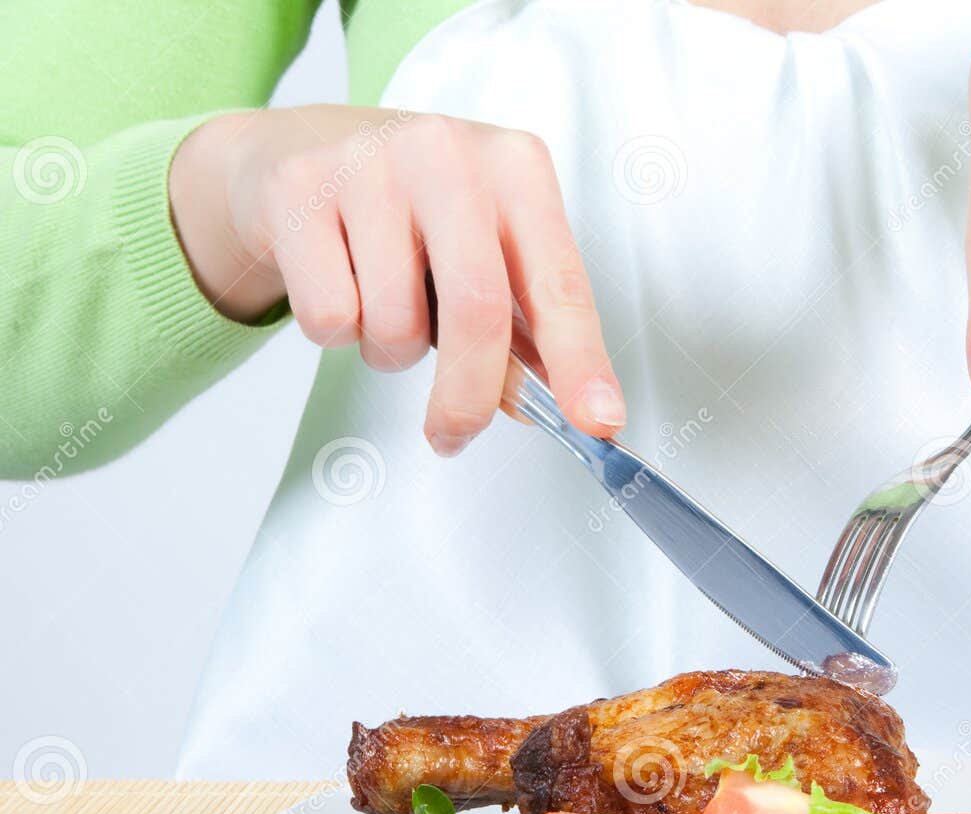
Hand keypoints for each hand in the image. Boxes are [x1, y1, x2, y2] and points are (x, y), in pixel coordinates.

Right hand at [170, 106, 623, 453]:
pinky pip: (330, 316)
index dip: (581, 362)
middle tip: (454, 436)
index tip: (600, 421)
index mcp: (516, 168)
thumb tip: (560, 404)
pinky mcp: (298, 189)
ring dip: (393, 353)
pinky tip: (339, 283)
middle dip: (468, 397)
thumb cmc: (416, 211)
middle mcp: (449, 153)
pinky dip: (337, 332)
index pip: (560, 284)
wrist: (304, 148)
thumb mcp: (488, 247)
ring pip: (394, 323)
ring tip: (386, 310)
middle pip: (477, 310)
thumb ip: (527, 327)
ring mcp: (369, 164)